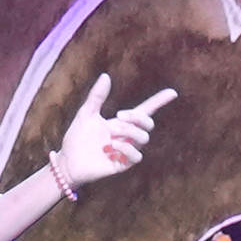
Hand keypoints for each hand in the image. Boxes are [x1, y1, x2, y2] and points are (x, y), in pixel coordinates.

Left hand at [53, 76, 174, 187]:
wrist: (68, 161)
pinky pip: (136, 156)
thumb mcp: (86, 114)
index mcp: (122, 122)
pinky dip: (125, 148)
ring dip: (128, 133)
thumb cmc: (77, 138)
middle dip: (137, 118)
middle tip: (118, 116)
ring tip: (110, 135)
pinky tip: (110, 147)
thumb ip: (97, 96)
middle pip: (148, 124)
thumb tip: (105, 76)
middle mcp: (128, 136)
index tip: (172, 92)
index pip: (146, 110)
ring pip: (143, 138)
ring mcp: (127, 150)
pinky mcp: (123, 164)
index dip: (159, 101)